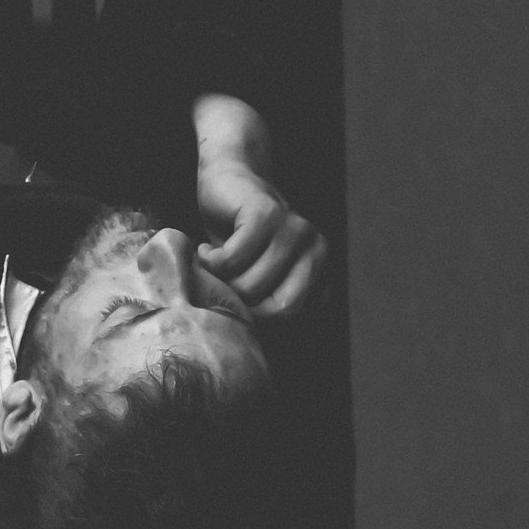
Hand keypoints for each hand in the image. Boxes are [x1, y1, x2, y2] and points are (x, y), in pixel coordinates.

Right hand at [196, 157, 327, 319]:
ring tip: (215, 262)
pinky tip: (207, 249)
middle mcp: (316, 247)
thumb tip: (258, 347)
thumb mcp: (259, 276)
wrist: (225, 180)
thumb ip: (271, 302)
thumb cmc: (239, 238)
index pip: (293, 317)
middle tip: (225, 283)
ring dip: (220, 280)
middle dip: (242, 303)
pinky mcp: (265, 213)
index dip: (258, 315)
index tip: (241, 295)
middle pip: (278, 309)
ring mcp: (294, 228)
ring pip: (251, 286)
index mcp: (321, 268)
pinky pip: (232, 260)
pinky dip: (210, 260)